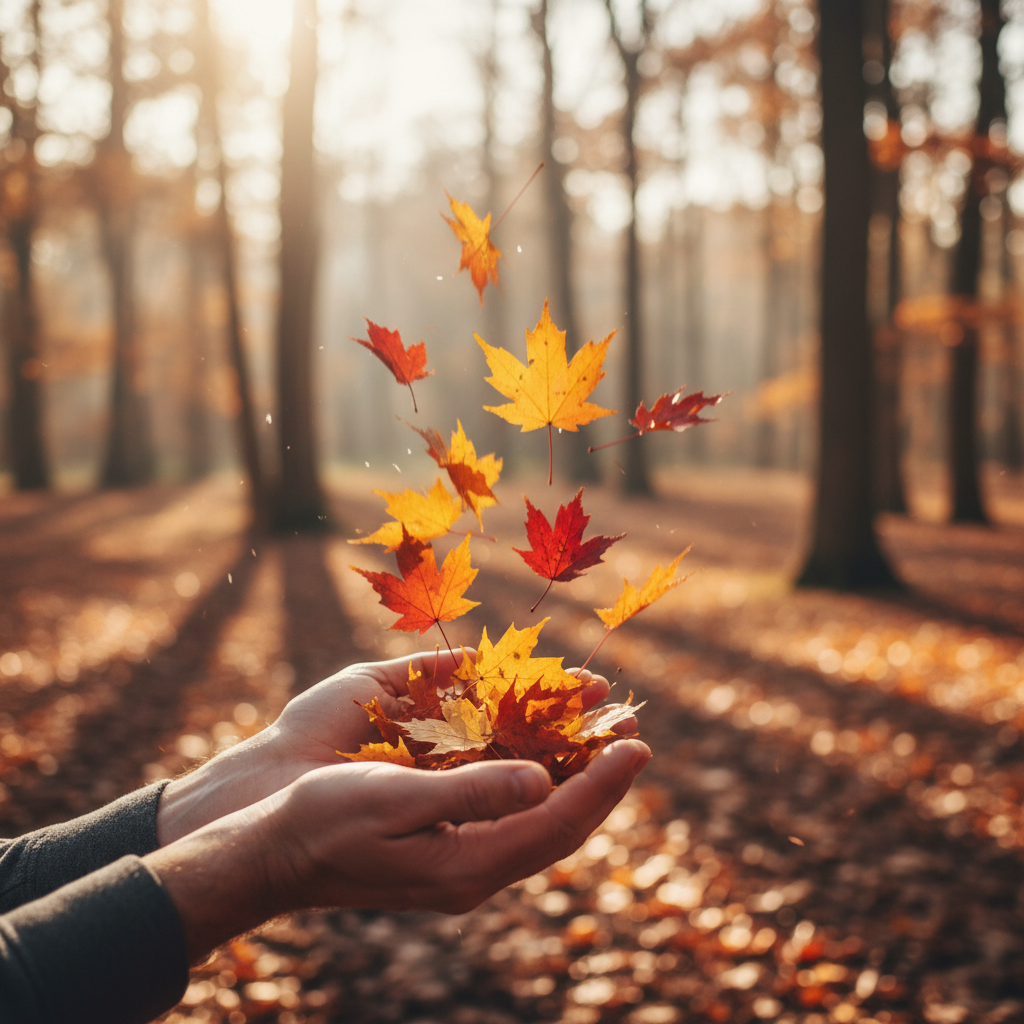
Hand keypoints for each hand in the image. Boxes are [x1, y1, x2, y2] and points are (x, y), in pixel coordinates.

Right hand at [146, 738, 650, 961]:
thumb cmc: (322, 819)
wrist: (272, 853)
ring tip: (605, 740)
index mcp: (466, 864)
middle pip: (561, 826)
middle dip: (603, 781)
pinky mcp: (448, 850)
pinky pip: (511, 819)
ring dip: (578, 780)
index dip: (603, 782)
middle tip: (636, 735)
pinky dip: (540, 785)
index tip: (638, 745)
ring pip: (541, 823)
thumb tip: (542, 781)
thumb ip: (470, 792)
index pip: (556, 821)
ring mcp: (462, 865)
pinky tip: (547, 758)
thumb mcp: (393, 800)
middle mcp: (474, 871)